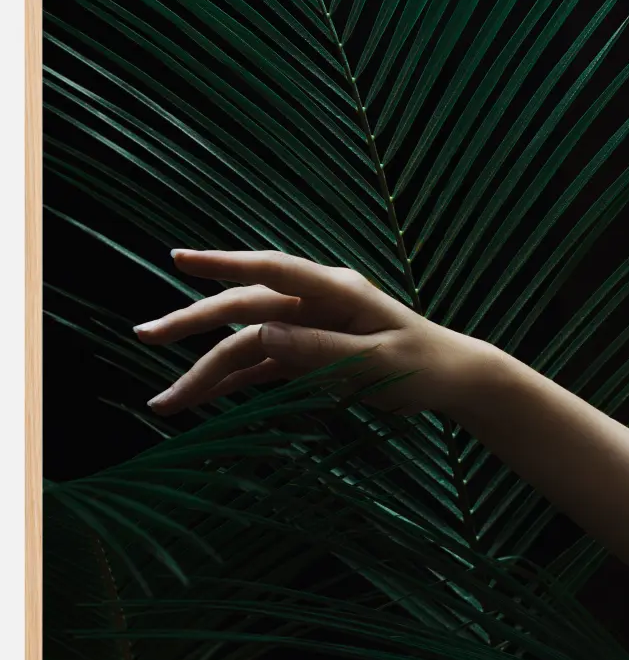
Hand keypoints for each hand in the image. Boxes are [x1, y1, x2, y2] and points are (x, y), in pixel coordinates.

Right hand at [133, 249, 488, 416]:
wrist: (452, 379)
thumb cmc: (424, 365)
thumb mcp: (378, 361)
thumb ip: (321, 348)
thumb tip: (261, 334)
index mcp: (336, 290)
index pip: (272, 270)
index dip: (223, 262)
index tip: (179, 258)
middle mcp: (315, 303)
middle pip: (244, 309)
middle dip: (193, 323)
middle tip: (145, 333)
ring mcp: (309, 328)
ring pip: (246, 345)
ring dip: (207, 371)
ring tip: (166, 401)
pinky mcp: (309, 354)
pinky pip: (263, 367)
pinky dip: (234, 384)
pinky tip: (203, 399)